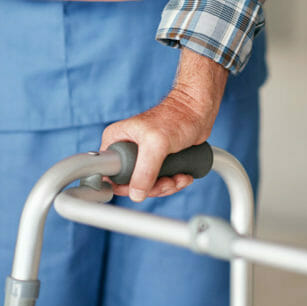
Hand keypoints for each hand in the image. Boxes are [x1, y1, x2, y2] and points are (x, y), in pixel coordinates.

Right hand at [101, 89, 216, 201]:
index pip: (108, 173)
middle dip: (152, 188)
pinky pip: (159, 182)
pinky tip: (183, 175)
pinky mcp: (156, 160)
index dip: (123, 185)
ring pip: (147, 185)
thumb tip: (136, 194)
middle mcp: (125, 148)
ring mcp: (141, 156)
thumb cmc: (177, 117)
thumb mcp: (156, 145)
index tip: (142, 186)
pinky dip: (173, 183)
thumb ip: (144, 171)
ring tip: (179, 177)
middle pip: (130, 183)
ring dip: (166, 186)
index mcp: (116, 140)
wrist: (198, 111)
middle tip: (167, 181)